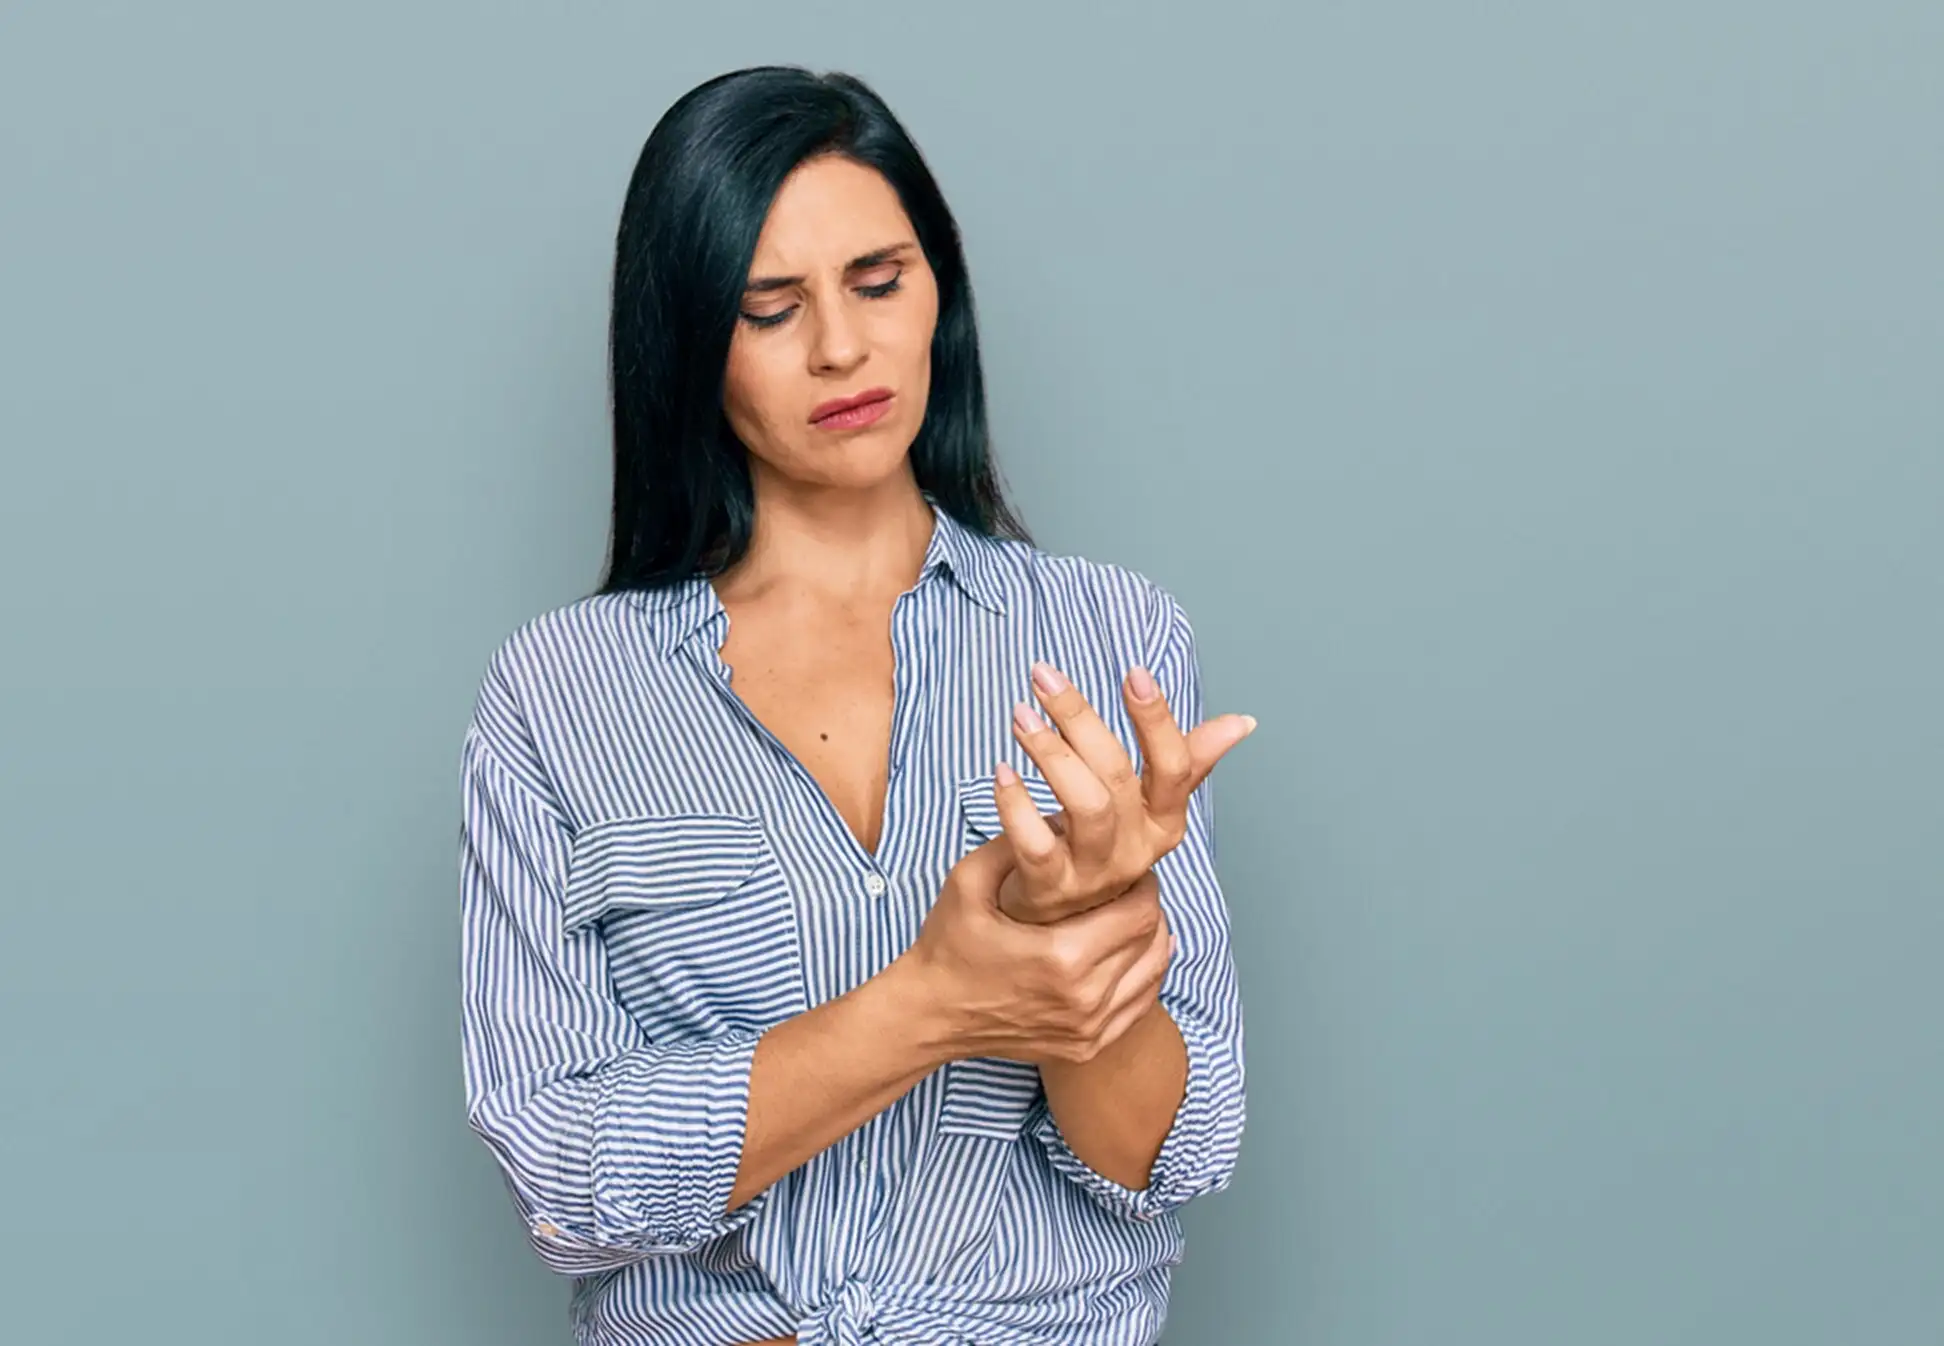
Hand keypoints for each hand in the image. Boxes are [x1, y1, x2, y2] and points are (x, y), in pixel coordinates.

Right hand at [899, 832, 1174, 1065]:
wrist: (928, 1015)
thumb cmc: (947, 946)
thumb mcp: (969, 882)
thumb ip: (1016, 841)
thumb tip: (1058, 813)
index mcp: (1062, 956)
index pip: (1139, 912)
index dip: (1143, 884)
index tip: (1129, 869)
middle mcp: (1085, 998)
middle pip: (1153, 941)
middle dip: (1147, 908)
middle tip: (1129, 888)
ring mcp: (1088, 1029)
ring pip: (1154, 973)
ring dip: (1149, 940)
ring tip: (1127, 917)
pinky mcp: (1087, 1047)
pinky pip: (1140, 1006)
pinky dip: (1142, 976)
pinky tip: (1126, 955)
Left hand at [993, 660, 1253, 924]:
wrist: (1062, 918)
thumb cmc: (1102, 844)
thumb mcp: (1149, 807)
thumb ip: (1190, 760)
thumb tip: (1241, 722)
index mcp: (1165, 822)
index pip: (1174, 767)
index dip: (1157, 720)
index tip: (1134, 673)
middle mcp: (1136, 849)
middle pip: (1117, 776)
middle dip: (1079, 718)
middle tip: (1044, 677)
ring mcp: (1094, 872)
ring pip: (1085, 805)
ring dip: (1050, 753)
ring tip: (1021, 714)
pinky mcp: (1050, 888)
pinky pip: (1035, 844)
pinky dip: (1015, 804)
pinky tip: (1001, 770)